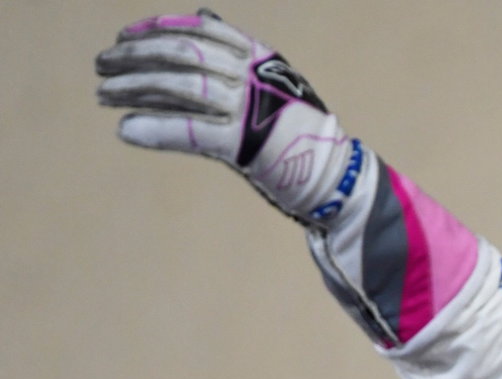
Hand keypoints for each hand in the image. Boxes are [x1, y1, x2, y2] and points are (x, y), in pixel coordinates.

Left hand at [95, 9, 355, 223]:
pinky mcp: (244, 146)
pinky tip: (126, 128)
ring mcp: (248, 110)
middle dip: (135, 56)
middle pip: (182, 54)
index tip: (125, 35)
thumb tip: (203, 15)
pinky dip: (156, 129)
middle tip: (102, 63)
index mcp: (258, 56)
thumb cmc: (297, 126)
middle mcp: (252, 77)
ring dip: (133, 88)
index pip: (199, 30)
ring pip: (179, 88)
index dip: (157, 28)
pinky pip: (190, 132)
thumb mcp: (271, 76)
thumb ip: (237, 48)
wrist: (331, 172)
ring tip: (103, 93)